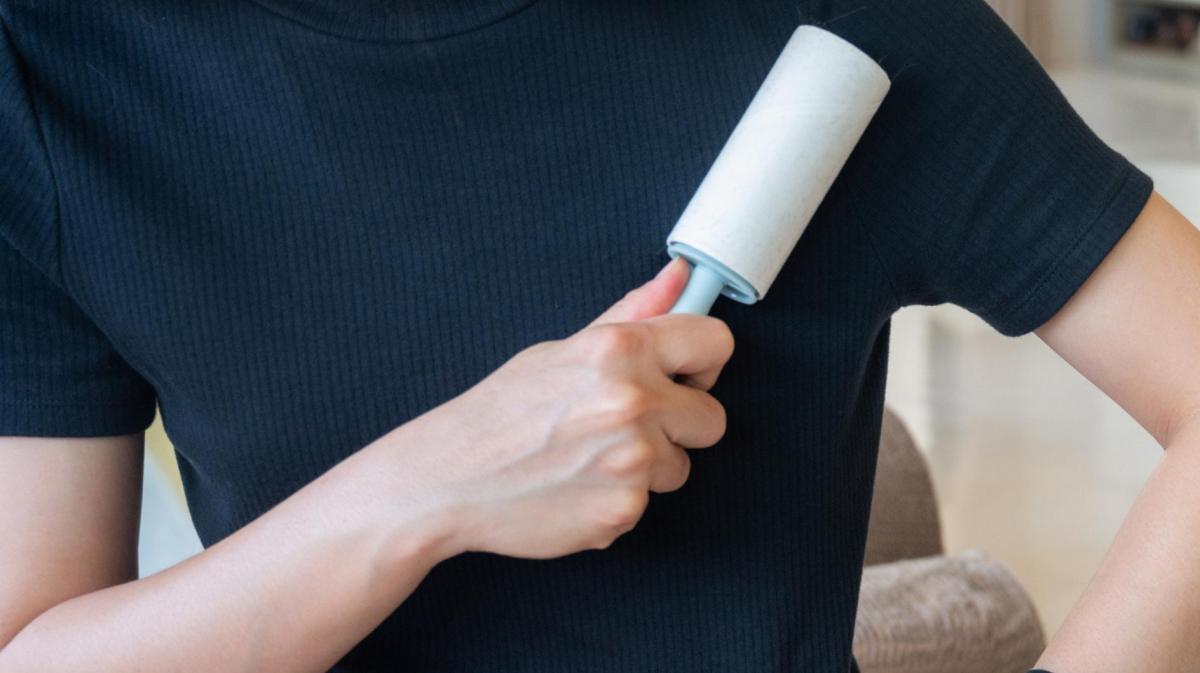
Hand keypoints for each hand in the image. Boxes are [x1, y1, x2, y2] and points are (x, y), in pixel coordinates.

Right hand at [397, 259, 733, 559]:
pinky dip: (616, 501)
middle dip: (679, 425)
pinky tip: (576, 488)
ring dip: (647, 468)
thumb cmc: (500, 412)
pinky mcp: (623, 510)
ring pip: (680, 467)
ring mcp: (631, 461)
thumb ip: (631, 316)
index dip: (703, 362)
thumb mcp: (562, 350)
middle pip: (712, 419)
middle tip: (626, 426)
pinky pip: (646, 504)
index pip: (715, 343)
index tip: (684, 375)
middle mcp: (633, 401)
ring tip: (589, 459)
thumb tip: (681, 276)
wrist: (448, 479)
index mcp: (619, 349)